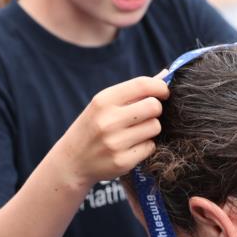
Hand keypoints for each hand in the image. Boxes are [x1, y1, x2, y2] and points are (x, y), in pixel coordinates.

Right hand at [55, 74, 169, 189]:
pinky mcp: (122, 161)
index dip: (160, 87)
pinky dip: (146, 146)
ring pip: (155, 127)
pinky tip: (131, 147)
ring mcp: (115, 142)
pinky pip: (150, 147)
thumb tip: (166, 74)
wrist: (71, 162)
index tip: (164, 93)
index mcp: (103, 100)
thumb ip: (134, 91)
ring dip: (151, 129)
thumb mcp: (104, 105)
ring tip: (136, 132)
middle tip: (148, 115)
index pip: (142, 84)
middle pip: (154, 107)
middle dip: (156, 110)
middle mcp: (108, 120)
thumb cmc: (92, 127)